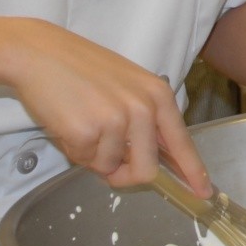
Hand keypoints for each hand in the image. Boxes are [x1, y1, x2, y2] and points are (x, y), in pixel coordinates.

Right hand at [0, 19, 210, 196]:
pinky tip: (68, 123)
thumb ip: (146, 119)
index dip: (193, 171)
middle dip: (125, 175)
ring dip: (94, 156)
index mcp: (158, 95)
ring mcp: (116, 120)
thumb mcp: (129, 86)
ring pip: (111, 168)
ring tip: (83, 123)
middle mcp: (143, 108)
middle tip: (107, 160)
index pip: (181, 142)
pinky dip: (75, 151)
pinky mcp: (87, 132)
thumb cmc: (82, 69)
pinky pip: (85, 162)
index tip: (205, 192)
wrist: (41, 54)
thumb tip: (154, 158)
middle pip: (146, 169)